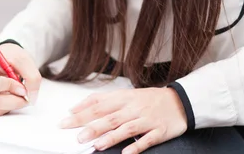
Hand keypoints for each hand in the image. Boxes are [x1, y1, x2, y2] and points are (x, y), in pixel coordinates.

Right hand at [0, 44, 41, 115]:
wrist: (2, 58)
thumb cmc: (9, 56)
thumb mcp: (22, 58)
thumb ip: (31, 76)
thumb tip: (31, 96)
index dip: (12, 87)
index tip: (22, 86)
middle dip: (14, 99)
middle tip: (25, 94)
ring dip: (12, 102)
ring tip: (16, 89)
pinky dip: (7, 105)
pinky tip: (9, 93)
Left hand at [60, 87, 187, 153]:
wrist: (178, 101)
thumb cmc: (148, 100)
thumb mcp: (127, 95)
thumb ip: (104, 101)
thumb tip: (77, 107)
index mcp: (124, 98)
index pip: (99, 104)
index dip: (82, 112)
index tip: (65, 120)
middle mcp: (133, 108)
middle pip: (110, 117)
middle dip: (93, 127)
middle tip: (77, 137)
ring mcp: (146, 119)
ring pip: (126, 128)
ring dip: (111, 137)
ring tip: (97, 145)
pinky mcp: (158, 131)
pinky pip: (146, 140)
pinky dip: (136, 147)